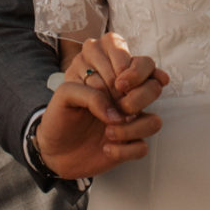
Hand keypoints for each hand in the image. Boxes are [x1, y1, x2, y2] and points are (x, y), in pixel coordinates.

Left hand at [35, 34, 168, 179]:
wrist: (54, 149)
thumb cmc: (59, 115)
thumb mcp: (64, 94)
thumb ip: (89, 93)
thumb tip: (115, 112)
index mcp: (111, 73)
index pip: (138, 59)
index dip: (130, 69)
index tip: (116, 83)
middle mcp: (126, 95)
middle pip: (155, 85)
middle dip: (138, 97)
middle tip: (118, 105)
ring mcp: (131, 120)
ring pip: (155, 120)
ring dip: (131, 128)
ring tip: (108, 131)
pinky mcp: (130, 143)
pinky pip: (143, 147)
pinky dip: (124, 150)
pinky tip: (106, 147)